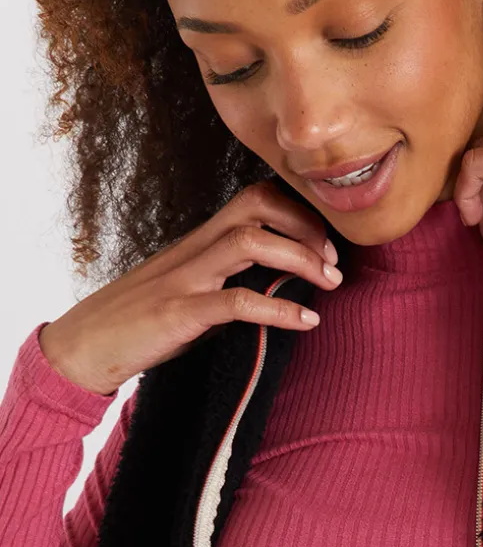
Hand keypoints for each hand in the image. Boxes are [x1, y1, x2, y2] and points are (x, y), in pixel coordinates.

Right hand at [38, 182, 341, 396]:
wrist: (83, 347)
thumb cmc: (141, 323)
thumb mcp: (192, 293)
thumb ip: (230, 284)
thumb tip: (280, 290)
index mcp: (199, 242)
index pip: (255, 199)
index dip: (299, 212)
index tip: (327, 245)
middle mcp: (195, 249)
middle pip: (257, 205)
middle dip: (307, 226)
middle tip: (335, 262)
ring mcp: (186, 278)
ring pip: (251, 242)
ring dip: (301, 259)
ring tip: (331, 284)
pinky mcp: (179, 313)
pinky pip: (236, 302)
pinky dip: (280, 310)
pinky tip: (307, 321)